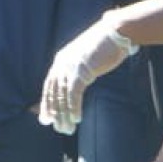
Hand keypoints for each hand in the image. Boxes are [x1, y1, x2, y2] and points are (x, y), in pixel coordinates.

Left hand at [40, 15, 136, 135]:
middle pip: (54, 93)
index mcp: (61, 60)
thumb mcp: (86, 55)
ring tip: (67, 129)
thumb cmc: (106, 44)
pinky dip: (74, 107)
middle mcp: (62, 64)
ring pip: (63, 96)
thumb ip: (79, 66)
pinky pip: (74, 94)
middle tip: (58, 129)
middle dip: (55, 113)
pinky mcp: (82, 71)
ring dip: (64, 115)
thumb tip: (80, 78)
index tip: (47, 118)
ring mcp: (71, 67)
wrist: (115, 32)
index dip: (47, 103)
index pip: (49, 85)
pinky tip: (76, 119)